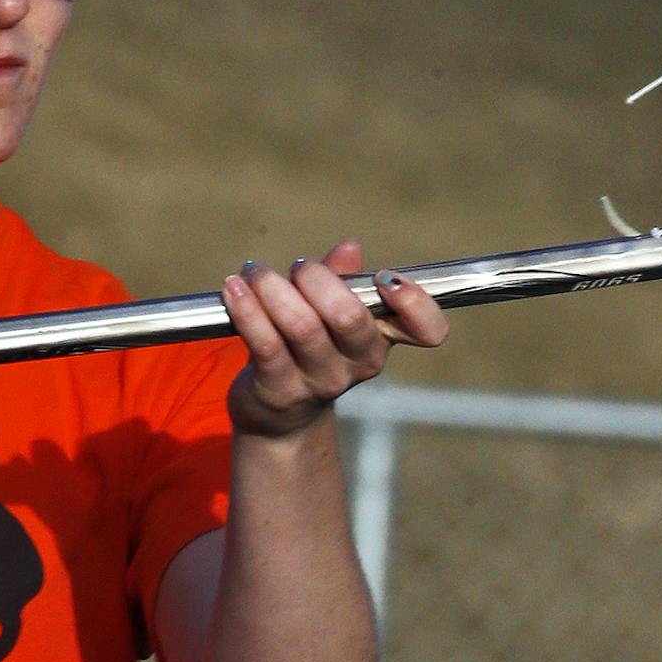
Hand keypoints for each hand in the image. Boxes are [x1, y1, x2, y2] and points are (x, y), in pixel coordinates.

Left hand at [219, 239, 447, 438]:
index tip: (386, 279)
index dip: (417, 303)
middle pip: (349, 315)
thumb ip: (340, 278)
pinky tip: (233, 289)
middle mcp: (360, 364)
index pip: (428, 330)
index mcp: (382, 338)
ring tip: (253, 273)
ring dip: (272, 287)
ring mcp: (321, 382)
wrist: (276, 413)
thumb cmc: (305, 347)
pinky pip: (264, 343)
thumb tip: (350, 248)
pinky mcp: (280, 391)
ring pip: (301, 325)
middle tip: (297, 269)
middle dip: (317, 278)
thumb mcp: (327, 311)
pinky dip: (247, 308)